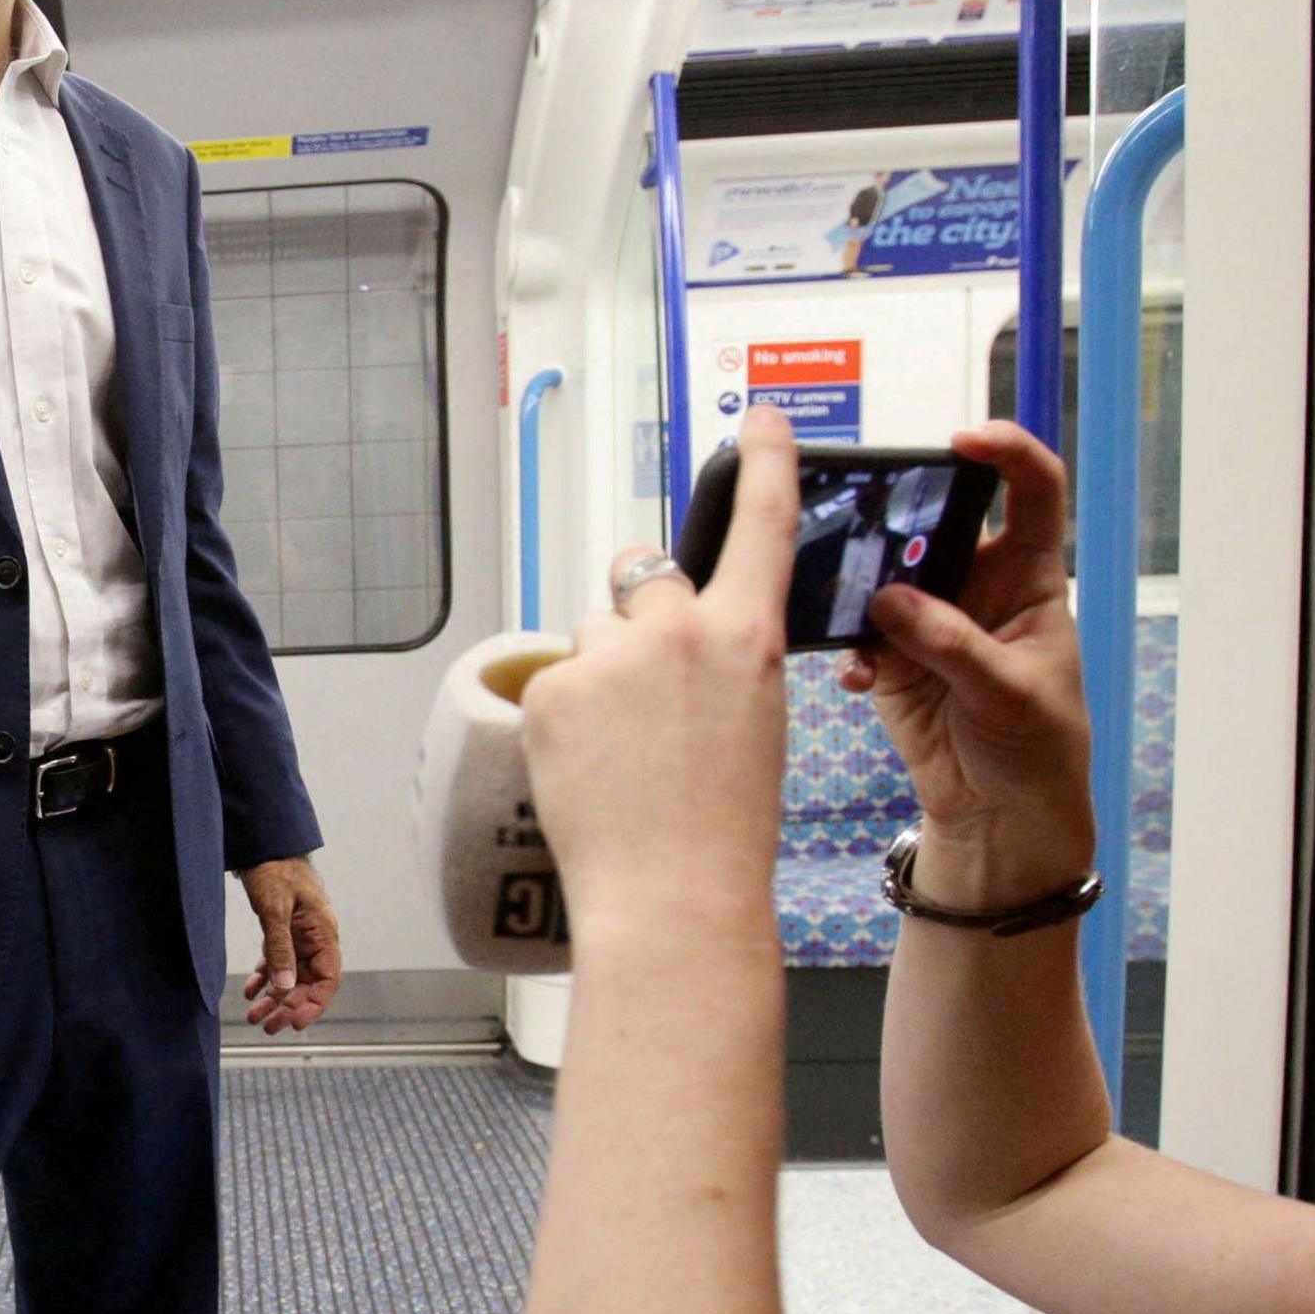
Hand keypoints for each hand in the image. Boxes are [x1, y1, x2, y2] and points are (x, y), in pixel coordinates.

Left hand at [239, 857, 341, 1030]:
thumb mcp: (276, 909)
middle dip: (288, 1007)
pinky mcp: (282, 931)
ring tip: (255, 1016)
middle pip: (307, 983)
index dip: (314, 1005)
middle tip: (267, 1026)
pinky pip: (277, 963)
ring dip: (275, 998)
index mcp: (324, 933)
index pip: (328, 980)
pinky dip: (265, 979)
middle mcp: (315, 938)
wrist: (263, 843)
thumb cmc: (276, 870)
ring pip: (290, 977)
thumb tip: (284, 989)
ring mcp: (299, 936)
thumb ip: (280, 948)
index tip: (294, 1023)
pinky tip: (250, 992)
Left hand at [515, 407, 798, 939]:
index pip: (759, 526)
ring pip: (596, 632)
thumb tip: (673, 645)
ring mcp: (609, 654)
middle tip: (651, 694)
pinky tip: (590, 767)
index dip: (763, 464)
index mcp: (749, 637)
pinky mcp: (550, 685)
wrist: (671, 895)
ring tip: (625, 751)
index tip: (760, 418)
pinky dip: (567, 714)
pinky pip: (556, 677)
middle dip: (644, 617)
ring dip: (604, 670)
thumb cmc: (726, 828)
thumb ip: (721, 661)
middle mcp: (678, 629)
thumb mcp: (754, 722)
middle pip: (648, 577)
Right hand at [846, 422, 1095, 907]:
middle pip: (936, 518)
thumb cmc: (1038, 749)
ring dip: (860, 578)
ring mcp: (928, 616)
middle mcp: (976, 583)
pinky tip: (856, 675)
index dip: (1006, 453)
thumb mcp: (1012, 695)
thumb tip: (891, 600)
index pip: (1033, 491)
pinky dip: (846, 644)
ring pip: (884, 568)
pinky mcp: (888, 654)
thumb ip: (954, 644)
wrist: (999, 816)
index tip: (965, 442)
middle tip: (863, 516)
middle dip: (899, 512)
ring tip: (844, 596)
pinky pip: (853, 629)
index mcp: (1029, 577)